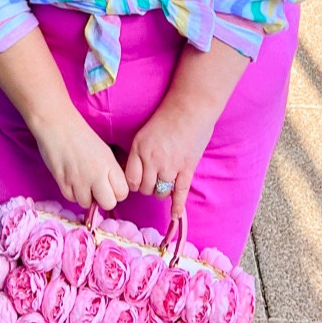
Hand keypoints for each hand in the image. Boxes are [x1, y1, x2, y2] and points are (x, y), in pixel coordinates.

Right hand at [30, 109, 129, 210]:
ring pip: (87, 204)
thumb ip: (111, 171)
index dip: (117, 192)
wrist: (57, 125)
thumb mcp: (104, 150)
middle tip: (97, 189)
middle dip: (103, 199)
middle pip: (108, 203)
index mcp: (109, 165)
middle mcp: (96, 175)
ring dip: (85, 196)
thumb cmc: (81, 135)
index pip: (122, 193)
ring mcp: (78, 180)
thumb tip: (114, 189)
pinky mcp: (62, 182)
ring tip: (82, 183)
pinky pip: (71, 198)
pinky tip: (71, 180)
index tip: (111, 186)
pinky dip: (72, 193)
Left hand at [124, 99, 215, 216]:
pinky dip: (177, 206)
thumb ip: (138, 153)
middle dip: (147, 188)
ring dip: (161, 192)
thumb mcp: (144, 133)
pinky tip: (175, 215)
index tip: (138, 181)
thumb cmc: (167, 116)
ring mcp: (170, 166)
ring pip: (160, 193)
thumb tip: (133, 171)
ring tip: (164, 184)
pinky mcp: (187, 168)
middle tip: (153, 180)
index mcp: (139, 149)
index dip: (133, 184)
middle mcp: (152, 160)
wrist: (191, 107)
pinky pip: (180, 192)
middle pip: (145, 189)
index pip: (130, 180)